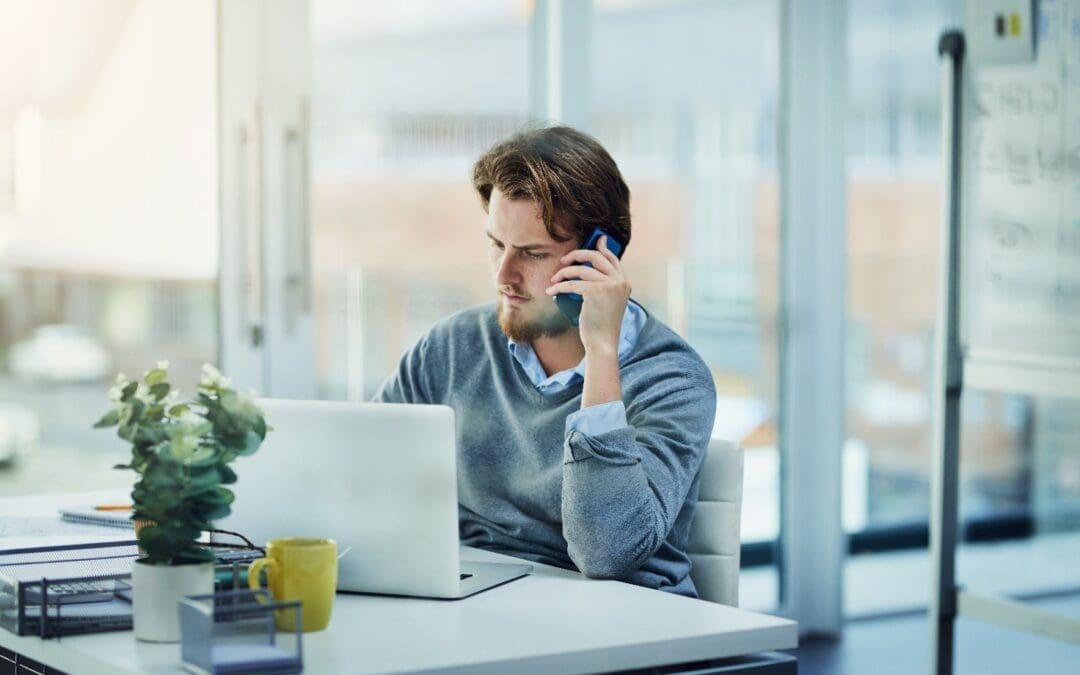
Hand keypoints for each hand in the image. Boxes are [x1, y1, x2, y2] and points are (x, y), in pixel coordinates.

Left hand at [546, 236, 630, 355]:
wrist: (603, 342)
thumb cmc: (602, 325)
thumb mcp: (608, 302)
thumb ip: (604, 285)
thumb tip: (588, 270)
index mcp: (624, 283)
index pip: (612, 258)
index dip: (602, 247)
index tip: (596, 239)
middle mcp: (619, 281)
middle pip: (596, 257)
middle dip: (577, 255)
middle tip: (563, 260)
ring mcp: (609, 285)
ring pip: (581, 270)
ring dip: (563, 273)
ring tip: (554, 279)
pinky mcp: (595, 292)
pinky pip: (572, 284)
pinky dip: (559, 286)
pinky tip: (551, 290)